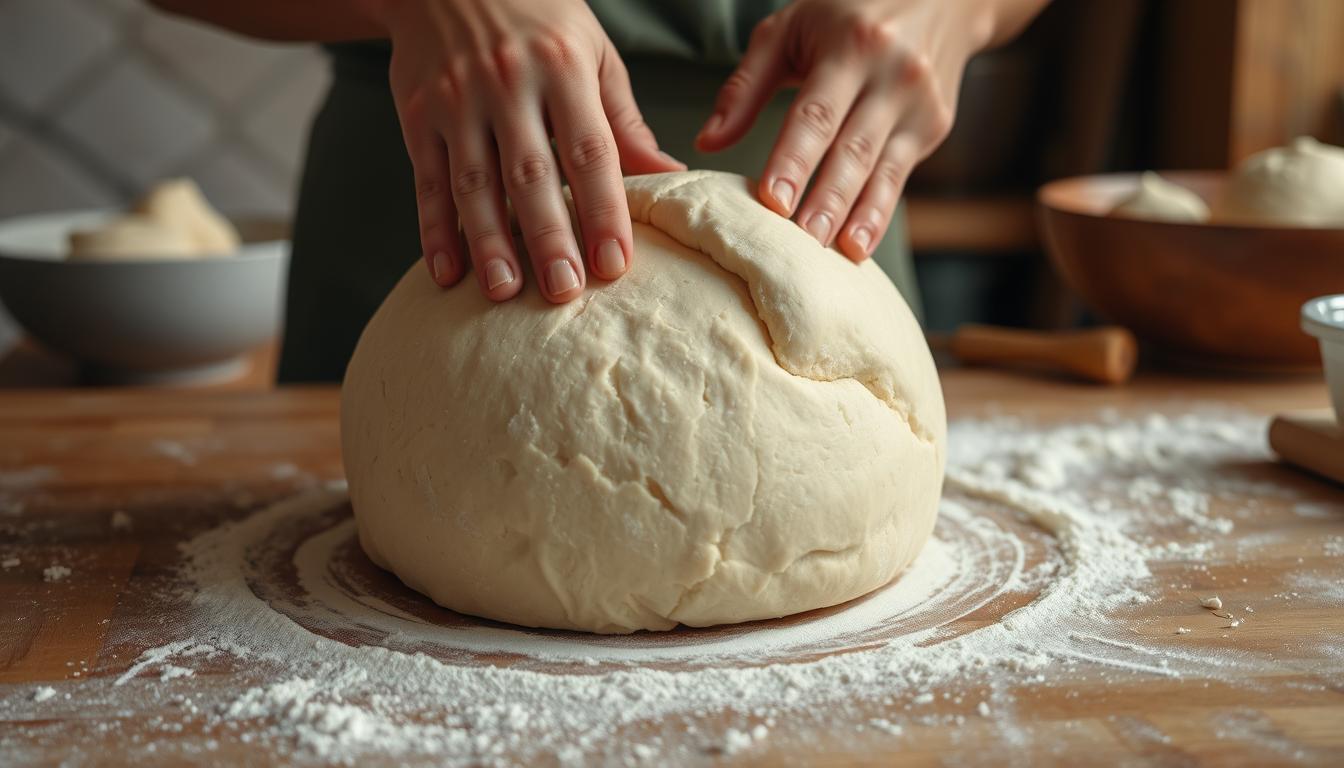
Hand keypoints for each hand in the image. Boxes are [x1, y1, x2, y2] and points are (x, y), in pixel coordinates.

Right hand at [370, 0, 684, 301]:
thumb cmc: (536, 18)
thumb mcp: (591, 53)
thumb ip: (624, 121)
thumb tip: (671, 177)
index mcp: (563, 69)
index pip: (589, 152)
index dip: (603, 211)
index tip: (614, 263)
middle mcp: (508, 85)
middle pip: (531, 174)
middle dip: (548, 237)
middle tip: (563, 291)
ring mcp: (457, 101)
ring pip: (474, 183)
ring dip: (489, 242)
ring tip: (504, 292)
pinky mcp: (418, 116)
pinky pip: (427, 180)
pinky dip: (434, 229)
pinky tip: (447, 272)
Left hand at [695, 0, 999, 261]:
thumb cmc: (845, 15)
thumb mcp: (790, 29)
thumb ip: (745, 86)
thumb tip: (707, 142)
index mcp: (851, 46)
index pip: (816, 113)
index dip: (794, 159)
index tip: (772, 200)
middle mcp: (892, 74)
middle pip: (853, 148)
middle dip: (826, 199)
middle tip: (800, 242)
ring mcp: (919, 104)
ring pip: (883, 170)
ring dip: (856, 216)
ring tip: (830, 253)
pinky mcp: (933, 127)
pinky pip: (900, 178)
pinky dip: (878, 214)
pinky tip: (858, 246)